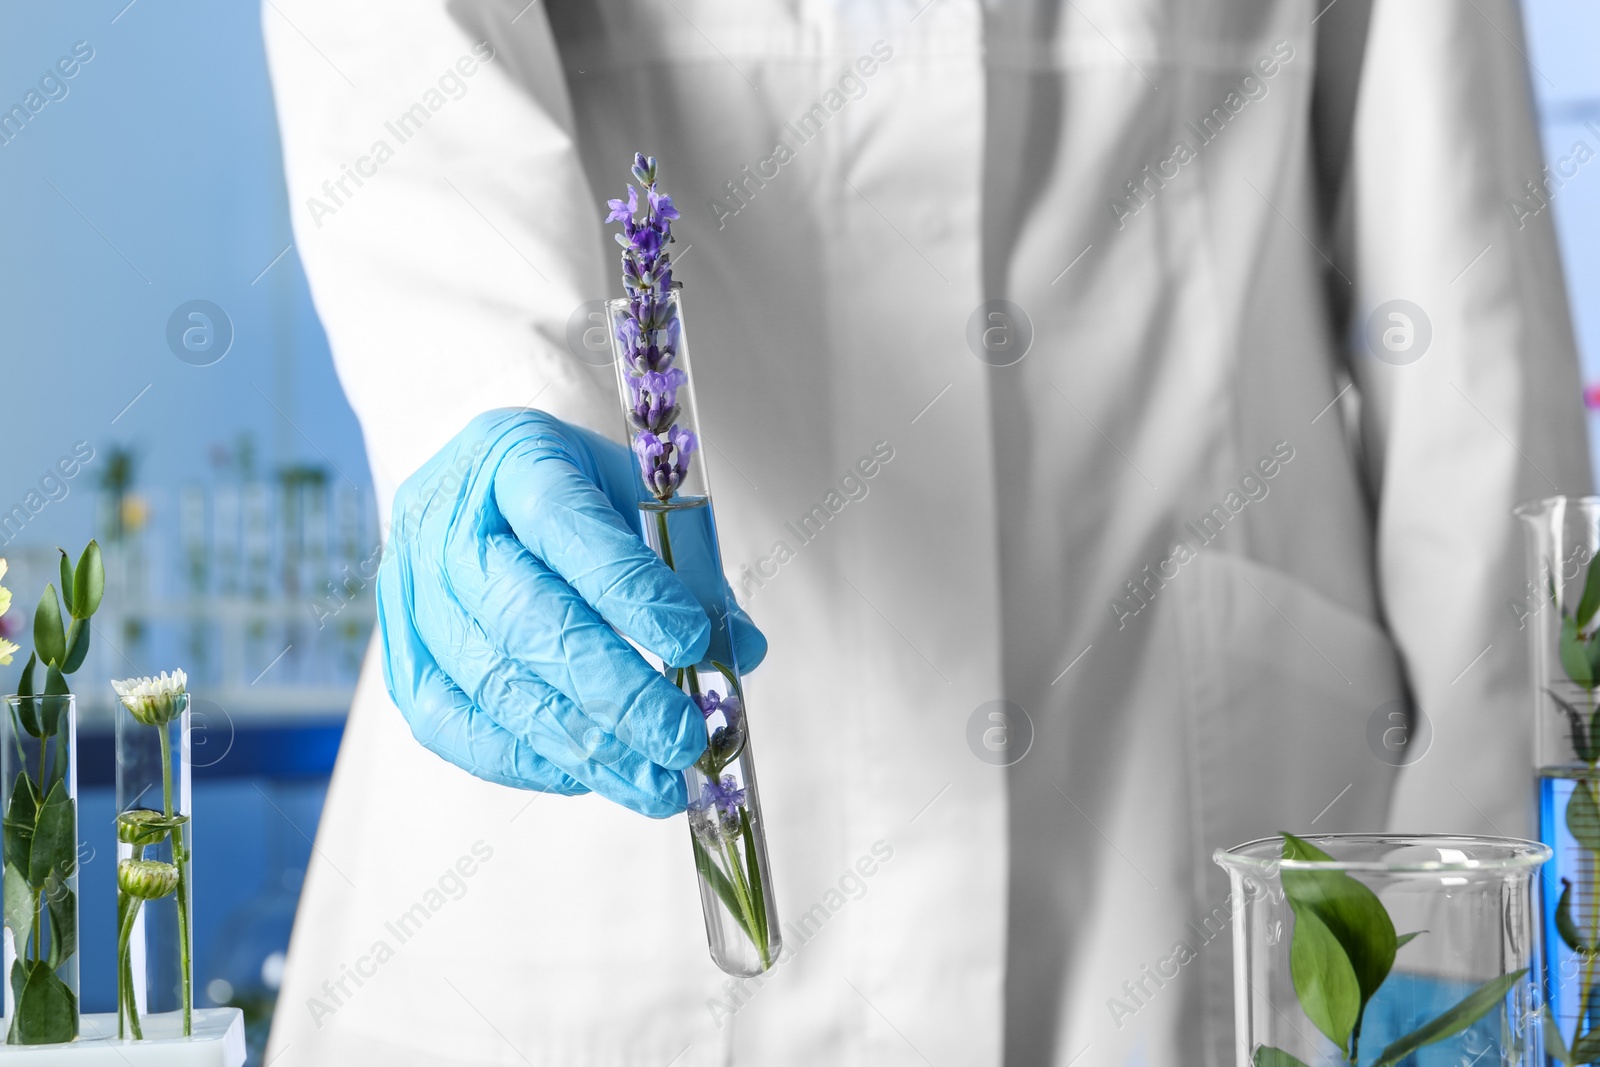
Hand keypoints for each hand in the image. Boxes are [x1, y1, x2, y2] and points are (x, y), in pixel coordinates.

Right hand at [376, 408, 766, 815]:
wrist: (478, 485)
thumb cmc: (571, 491)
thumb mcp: (636, 496)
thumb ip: (689, 567)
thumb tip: (741, 652)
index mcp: (511, 457)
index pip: (565, 524)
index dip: (628, 589)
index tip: (693, 643)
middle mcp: (445, 523)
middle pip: (526, 617)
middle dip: (615, 691)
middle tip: (683, 740)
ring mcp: (411, 591)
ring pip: (493, 682)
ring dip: (582, 745)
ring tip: (655, 785)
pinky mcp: (400, 653)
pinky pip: (448, 724)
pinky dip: (523, 761)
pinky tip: (587, 776)